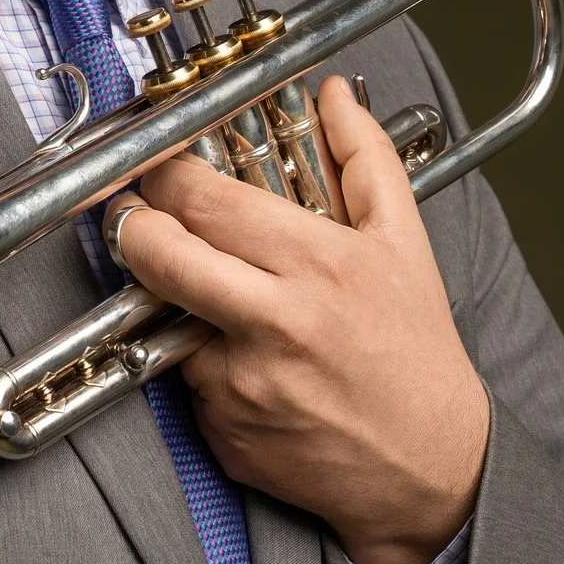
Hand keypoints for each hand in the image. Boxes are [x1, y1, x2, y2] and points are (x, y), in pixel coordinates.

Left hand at [107, 75, 487, 563]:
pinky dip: (205, 366)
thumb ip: (365, 157)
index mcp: (316, 265)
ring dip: (177, 303)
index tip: (162, 169)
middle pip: (159, 255)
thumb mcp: (404, 242)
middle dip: (131, 226)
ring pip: (166, 320)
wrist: (432, 468)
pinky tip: (252, 365)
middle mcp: (273, 324)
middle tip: (135, 216)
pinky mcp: (224, 434)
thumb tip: (334, 95)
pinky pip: (189, 383)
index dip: (166, 176)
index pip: (205, 201)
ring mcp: (241, 385)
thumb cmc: (417, 351)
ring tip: (226, 301)